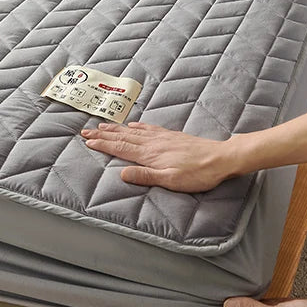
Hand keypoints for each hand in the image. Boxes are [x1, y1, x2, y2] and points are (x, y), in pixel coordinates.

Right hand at [80, 122, 239, 192]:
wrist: (220, 158)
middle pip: (122, 137)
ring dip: (116, 129)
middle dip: (103, 134)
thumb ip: (146, 176)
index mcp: (150, 155)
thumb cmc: (197, 174)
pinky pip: (148, 128)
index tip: (88, 141)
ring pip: (133, 131)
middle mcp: (153, 143)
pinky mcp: (171, 136)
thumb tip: (122, 173)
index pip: (120, 148)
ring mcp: (162, 138)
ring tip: (103, 125)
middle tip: (86, 131)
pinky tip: (133, 125)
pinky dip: (137, 126)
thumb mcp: (171, 180)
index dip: (103, 144)